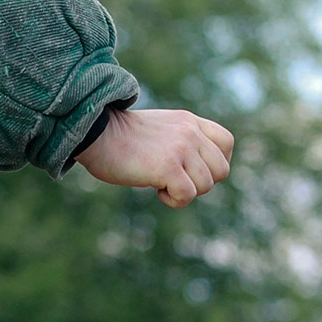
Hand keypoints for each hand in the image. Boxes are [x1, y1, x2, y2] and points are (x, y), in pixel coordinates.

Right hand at [74, 108, 234, 207]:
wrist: (95, 133)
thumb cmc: (119, 139)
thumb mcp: (160, 131)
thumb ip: (182, 141)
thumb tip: (193, 172)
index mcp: (189, 121)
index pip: (226, 143)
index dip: (216, 163)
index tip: (193, 170)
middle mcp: (190, 132)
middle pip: (221, 170)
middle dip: (200, 183)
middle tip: (174, 180)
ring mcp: (181, 148)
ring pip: (206, 186)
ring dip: (184, 192)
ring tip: (160, 183)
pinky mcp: (168, 166)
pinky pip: (187, 195)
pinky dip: (173, 200)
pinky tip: (155, 189)